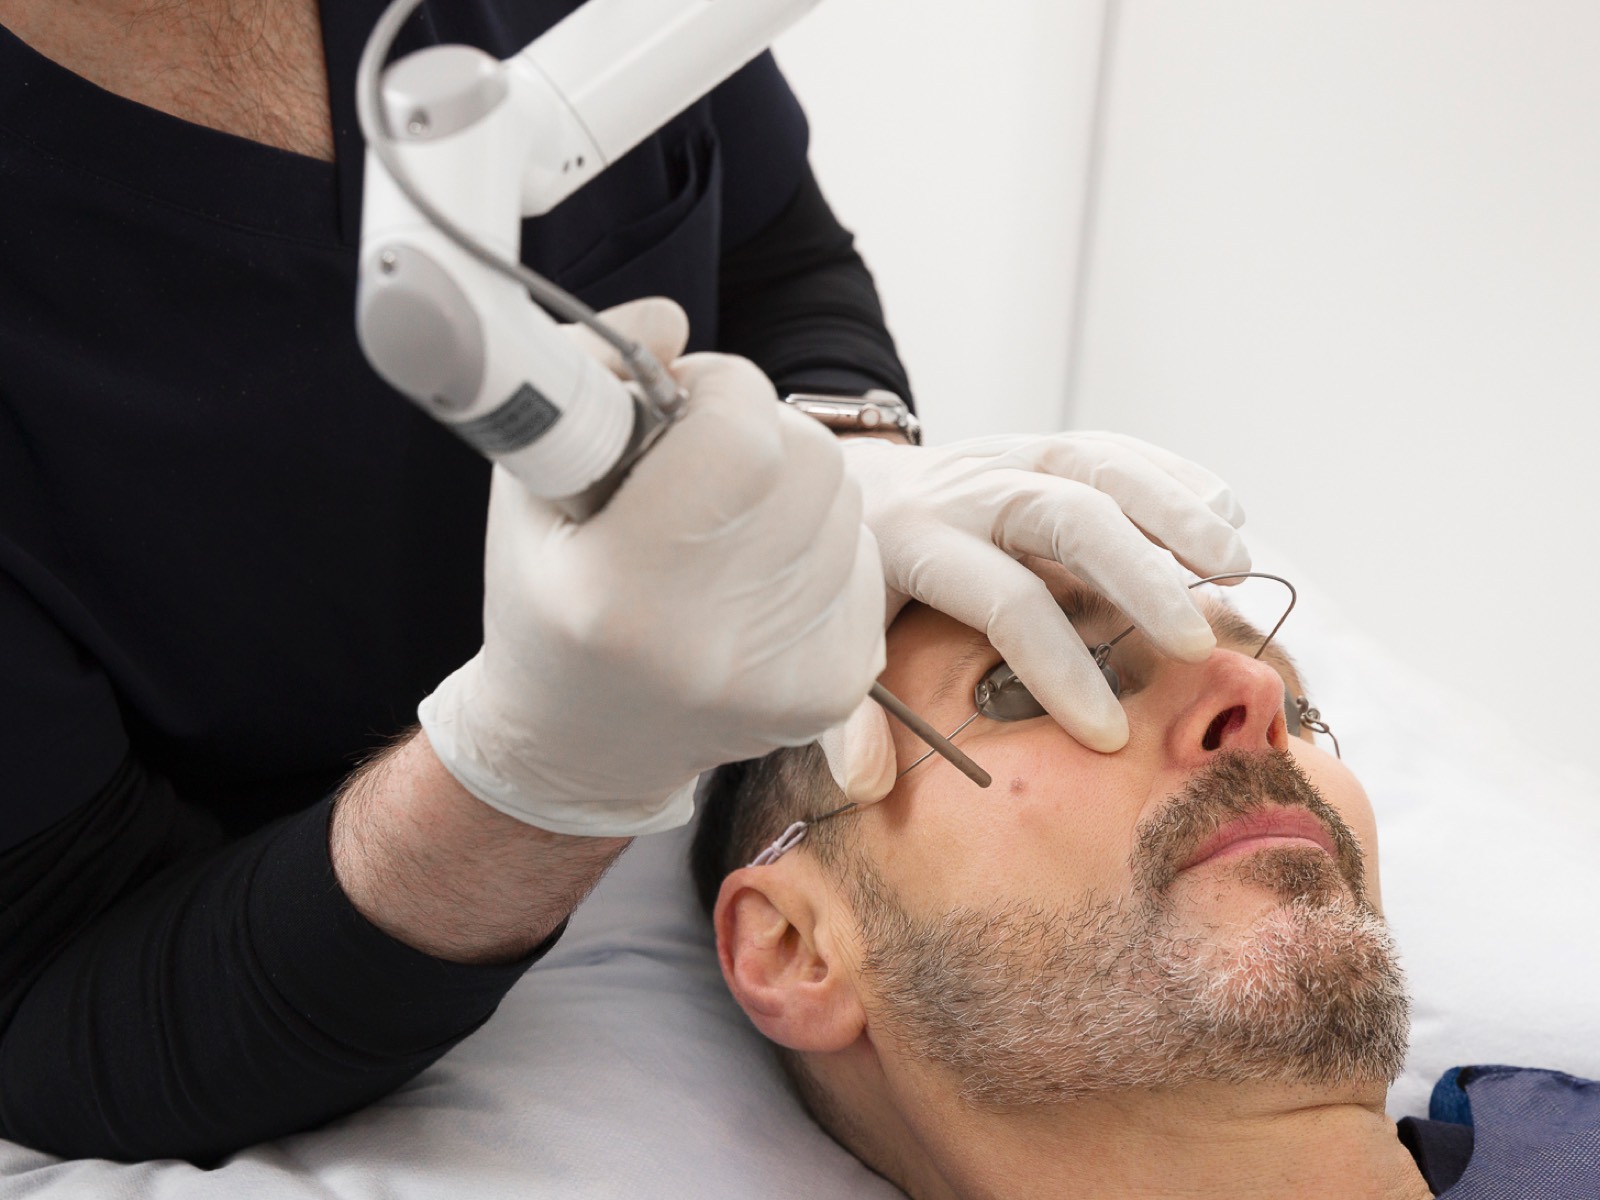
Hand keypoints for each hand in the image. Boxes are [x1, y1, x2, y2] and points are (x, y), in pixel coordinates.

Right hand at [419, 299, 885, 835]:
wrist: (583, 743)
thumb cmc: (547, 597)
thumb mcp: (528, 479)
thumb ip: (588, 374)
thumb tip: (672, 319)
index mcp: (621, 594)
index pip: (736, 434)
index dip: (717, 389)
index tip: (682, 402)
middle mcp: (710, 646)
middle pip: (807, 460)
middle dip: (760, 431)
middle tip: (702, 461)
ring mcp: (781, 678)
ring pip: (843, 504)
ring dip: (789, 491)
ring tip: (718, 531)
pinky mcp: (831, 689)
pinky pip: (862, 558)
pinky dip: (815, 548)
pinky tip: (753, 580)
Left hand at [821, 432, 1249, 802]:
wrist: (851, 484)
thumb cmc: (855, 580)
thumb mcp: (831, 640)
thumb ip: (844, 710)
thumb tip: (867, 784)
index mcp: (916, 543)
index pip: (1003, 602)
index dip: (1058, 669)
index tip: (1108, 734)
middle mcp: (969, 490)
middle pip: (1065, 516)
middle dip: (1136, 577)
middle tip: (1193, 643)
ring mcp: (1009, 457)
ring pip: (1100, 464)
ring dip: (1175, 511)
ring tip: (1235, 569)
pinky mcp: (1040, 446)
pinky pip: (1113, 446)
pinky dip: (1172, 475)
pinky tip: (1226, 510)